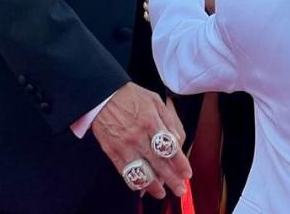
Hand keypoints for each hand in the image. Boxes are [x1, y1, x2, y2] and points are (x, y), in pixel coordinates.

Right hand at [91, 82, 191, 197]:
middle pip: (158, 163)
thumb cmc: (131, 96)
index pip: (170, 148)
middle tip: (180, 190)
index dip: (180, 163)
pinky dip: (134, 182)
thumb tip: (177, 141)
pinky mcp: (112, 152)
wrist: (103, 95)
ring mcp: (124, 146)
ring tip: (161, 193)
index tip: (187, 173)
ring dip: (153, 186)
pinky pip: (125, 172)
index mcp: (151, 121)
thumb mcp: (155, 100)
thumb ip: (168, 120)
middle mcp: (138, 136)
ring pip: (141, 172)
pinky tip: (142, 188)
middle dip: (172, 179)